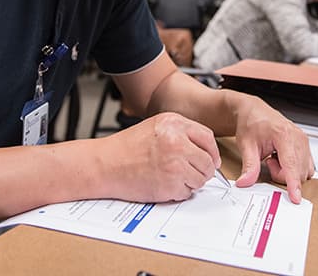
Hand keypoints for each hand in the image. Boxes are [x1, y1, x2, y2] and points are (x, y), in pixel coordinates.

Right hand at [103, 112, 220, 201]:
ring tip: (171, 177)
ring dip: (191, 182)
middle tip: (191, 173)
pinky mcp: (170, 184)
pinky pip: (187, 193)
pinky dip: (179, 193)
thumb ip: (181, 133)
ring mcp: (175, 164)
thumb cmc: (127, 147)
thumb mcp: (156, 126)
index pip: (207, 138)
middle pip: (208, 161)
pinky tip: (163, 184)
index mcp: (174, 124)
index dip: (212, 152)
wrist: (105, 164)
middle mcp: (177, 142)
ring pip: (200, 179)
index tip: (211, 160)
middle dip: (203, 170)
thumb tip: (205, 150)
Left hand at [232, 97, 313, 203]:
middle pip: (297, 171)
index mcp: (284, 135)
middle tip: (267, 161)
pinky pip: (305, 166)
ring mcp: (303, 141)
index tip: (295, 197)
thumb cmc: (251, 122)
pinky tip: (281, 158)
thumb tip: (245, 182)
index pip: (291, 165)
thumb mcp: (246, 145)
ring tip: (274, 158)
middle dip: (281, 174)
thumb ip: (248, 166)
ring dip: (288, 172)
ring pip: (303, 171)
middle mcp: (298, 137)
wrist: (254, 111)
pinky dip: (293, 168)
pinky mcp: (305, 145)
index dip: (293, 183)